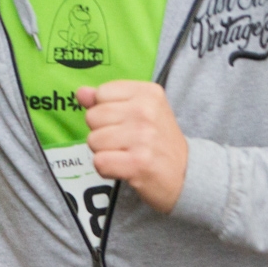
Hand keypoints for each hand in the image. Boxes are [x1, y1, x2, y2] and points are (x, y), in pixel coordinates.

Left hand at [79, 80, 187, 213]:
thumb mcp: (140, 111)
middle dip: (102, 133)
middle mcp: (146, 111)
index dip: (106, 111)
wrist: (186, 174)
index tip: (125, 122)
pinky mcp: (138, 163)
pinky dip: (107, 169)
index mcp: (148, 92)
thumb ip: (108, 99)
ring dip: (104, 152)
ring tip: (126, 154)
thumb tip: (81, 93)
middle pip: (93, 117)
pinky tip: (124, 168)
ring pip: (93, 141)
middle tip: (125, 142)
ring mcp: (143, 137)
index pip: (101, 93)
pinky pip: (99, 162)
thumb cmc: (158, 141)